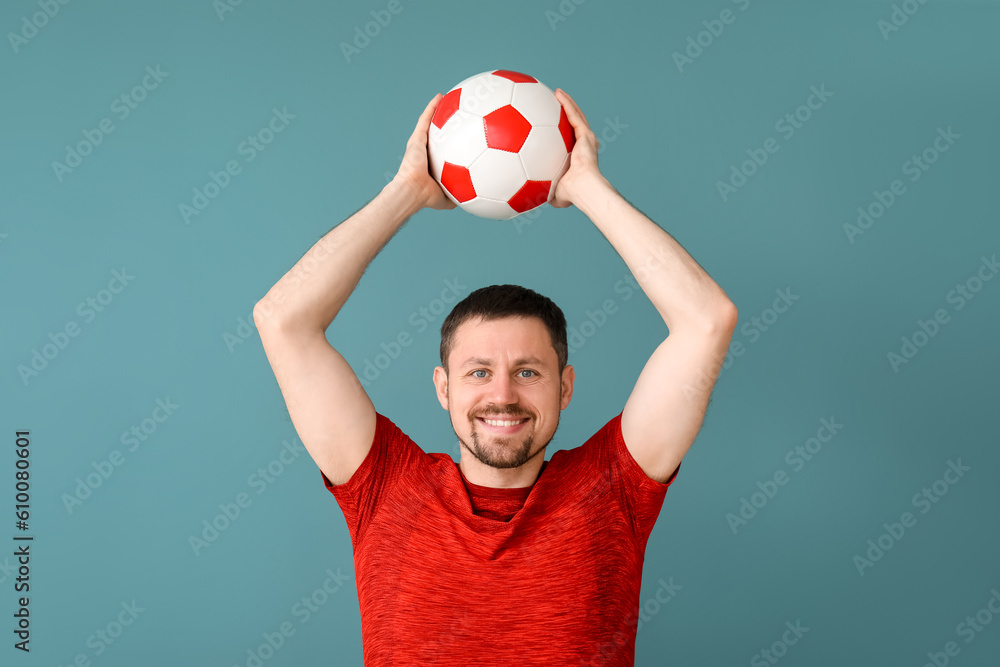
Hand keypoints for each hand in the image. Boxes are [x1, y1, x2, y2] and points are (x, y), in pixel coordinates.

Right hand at [391, 94, 456, 210]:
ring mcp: (420, 143)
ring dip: (438, 109)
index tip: (463, 136)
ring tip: (448, 98)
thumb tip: (473, 200)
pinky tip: (440, 96)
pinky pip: (425, 119)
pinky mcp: (416, 138)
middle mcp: (426, 151)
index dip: (452, 142)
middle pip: (438, 132)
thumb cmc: (427, 197)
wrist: (413, 191)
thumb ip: (460, 196)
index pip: (445, 150)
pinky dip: (432, 107)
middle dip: (446, 122)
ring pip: (430, 122)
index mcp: (433, 163)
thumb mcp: (449, 198)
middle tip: (458, 112)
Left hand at [550, 88, 606, 208]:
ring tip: (557, 93)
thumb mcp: (553, 193)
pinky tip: (558, 93)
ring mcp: (586, 138)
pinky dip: (566, 103)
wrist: (582, 188)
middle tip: (554, 104)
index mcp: (578, 157)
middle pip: (574, 125)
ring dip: (567, 103)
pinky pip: (573, 114)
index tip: (553, 127)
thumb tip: (533, 197)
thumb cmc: (570, 194)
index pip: (569, 141)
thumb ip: (545, 192)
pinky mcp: (585, 134)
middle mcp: (584, 145)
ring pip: (575, 115)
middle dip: (565, 113)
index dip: (562, 132)